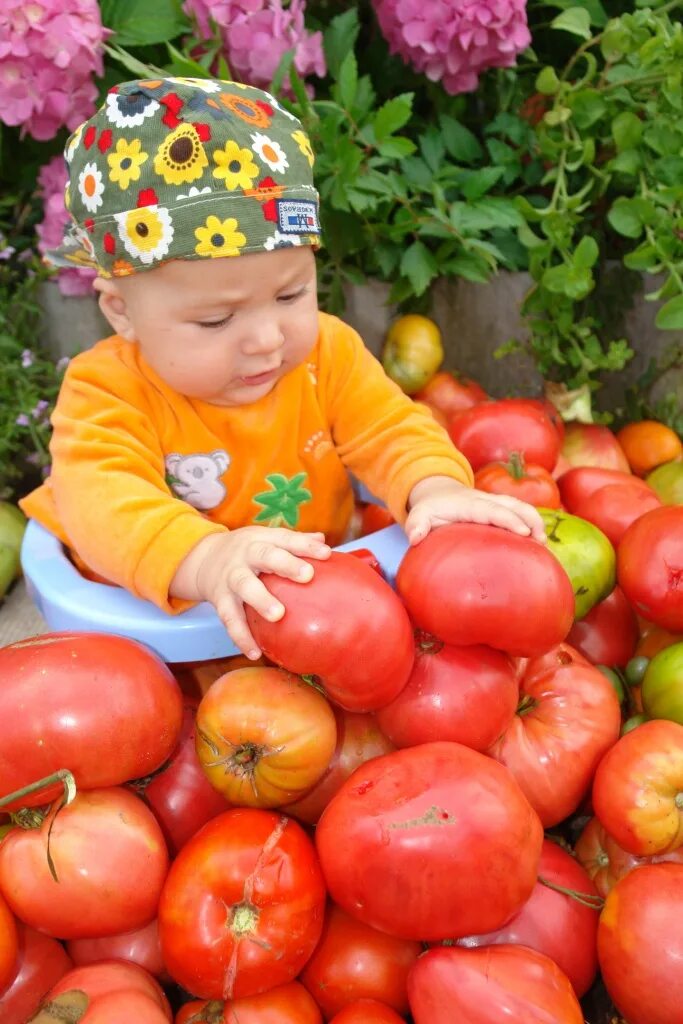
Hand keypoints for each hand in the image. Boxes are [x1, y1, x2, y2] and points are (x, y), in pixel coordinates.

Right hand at [170, 527, 330, 657]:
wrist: (203, 559)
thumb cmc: (248, 551)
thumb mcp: (267, 540)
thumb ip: (294, 542)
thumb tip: (323, 542)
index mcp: (261, 539)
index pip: (285, 538)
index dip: (305, 545)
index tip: (326, 553)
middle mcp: (244, 555)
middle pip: (264, 555)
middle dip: (285, 565)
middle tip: (307, 575)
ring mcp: (230, 577)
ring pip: (244, 586)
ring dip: (260, 600)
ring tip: (278, 615)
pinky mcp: (219, 600)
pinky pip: (229, 619)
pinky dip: (241, 637)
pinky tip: (255, 653)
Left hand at [406, 476, 546, 544]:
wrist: (438, 492)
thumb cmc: (430, 508)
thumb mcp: (419, 515)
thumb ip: (416, 525)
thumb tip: (415, 539)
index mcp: (470, 504)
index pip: (493, 510)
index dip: (509, 520)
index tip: (523, 533)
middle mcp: (486, 500)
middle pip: (513, 505)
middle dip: (530, 519)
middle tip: (541, 541)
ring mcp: (495, 503)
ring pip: (520, 506)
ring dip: (534, 520)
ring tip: (544, 543)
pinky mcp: (499, 508)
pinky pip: (518, 512)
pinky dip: (531, 523)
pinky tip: (537, 545)